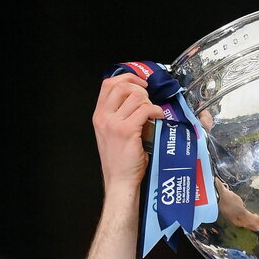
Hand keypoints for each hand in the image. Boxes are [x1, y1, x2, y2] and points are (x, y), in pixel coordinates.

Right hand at [92, 73, 162, 190]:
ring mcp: (114, 123)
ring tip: (154, 112)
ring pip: (136, 97)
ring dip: (149, 102)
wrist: (120, 181)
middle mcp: (104, 117)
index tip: (140, 83)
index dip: (126, 78)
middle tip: (149, 98)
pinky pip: (145, 110)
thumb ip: (119, 116)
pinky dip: (155, 111)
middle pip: (122, 86)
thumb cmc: (120, 161)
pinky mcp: (127, 131)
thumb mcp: (112, 134)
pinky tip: (159, 117)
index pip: (108, 84)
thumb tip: (138, 100)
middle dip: (140, 88)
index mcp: (99, 115)